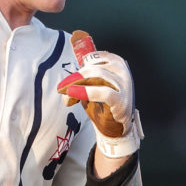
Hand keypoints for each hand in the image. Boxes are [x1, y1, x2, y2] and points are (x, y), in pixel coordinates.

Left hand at [57, 40, 142, 157]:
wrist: (115, 126)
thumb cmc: (103, 103)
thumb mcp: (91, 86)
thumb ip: (80, 80)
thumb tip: (63, 85)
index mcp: (116, 62)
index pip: (93, 58)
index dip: (79, 67)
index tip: (68, 79)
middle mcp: (121, 71)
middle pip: (92, 68)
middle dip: (74, 78)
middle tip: (61, 88)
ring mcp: (123, 85)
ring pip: (96, 77)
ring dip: (76, 85)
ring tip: (66, 93)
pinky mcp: (121, 100)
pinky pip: (104, 92)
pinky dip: (87, 92)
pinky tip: (73, 94)